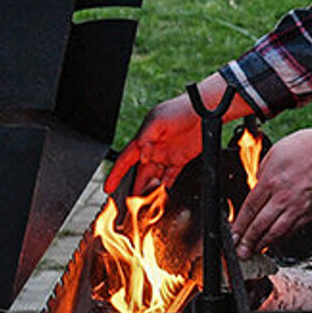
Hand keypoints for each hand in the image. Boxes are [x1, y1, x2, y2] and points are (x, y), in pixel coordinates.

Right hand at [105, 73, 254, 194]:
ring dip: (150, 189)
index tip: (108, 187)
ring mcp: (167, 155)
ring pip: (154, 178)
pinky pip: (171, 177)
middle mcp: (153, 149)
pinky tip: (163, 194)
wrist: (204, 110)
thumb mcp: (157, 119)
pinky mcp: (180, 159)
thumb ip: (146, 137)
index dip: (116, 174)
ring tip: (145, 203)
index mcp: (144, 139)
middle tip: (128, 203)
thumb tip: (142, 156)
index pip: (126, 159)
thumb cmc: (180, 109)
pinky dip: (166, 187)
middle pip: (140, 173)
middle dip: (133, 187)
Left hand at [231, 125, 311, 258]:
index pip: (249, 209)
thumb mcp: (277, 152)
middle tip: (240, 252)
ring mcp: (298, 207)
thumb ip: (263, 171)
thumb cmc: (309, 146)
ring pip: (276, 232)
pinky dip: (282, 238)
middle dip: (246, 242)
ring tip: (255, 251)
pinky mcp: (311, 212)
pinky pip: (293, 230)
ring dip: (263, 244)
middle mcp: (282, 197)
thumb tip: (257, 184)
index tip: (233, 235)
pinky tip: (276, 241)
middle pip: (259, 225)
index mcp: (271, 180)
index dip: (238, 225)